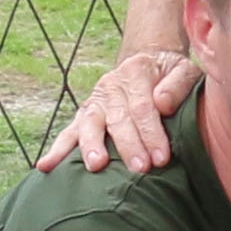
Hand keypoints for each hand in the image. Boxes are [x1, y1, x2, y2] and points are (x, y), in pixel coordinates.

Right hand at [38, 50, 198, 174]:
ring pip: (89, 124)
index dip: (151, 132)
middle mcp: (111, 86)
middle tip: (140, 168)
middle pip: (117, 118)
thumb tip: (163, 103)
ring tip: (96, 166)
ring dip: (91, 146)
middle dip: (128, 145)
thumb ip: (177, 84)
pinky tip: (45, 166)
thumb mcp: (184, 69)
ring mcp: (95, 101)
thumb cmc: (171, 73)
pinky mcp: (85, 116)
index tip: (161, 157)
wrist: (148, 62)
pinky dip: (57, 149)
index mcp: (135, 72)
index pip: (142, 106)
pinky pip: (69, 132)